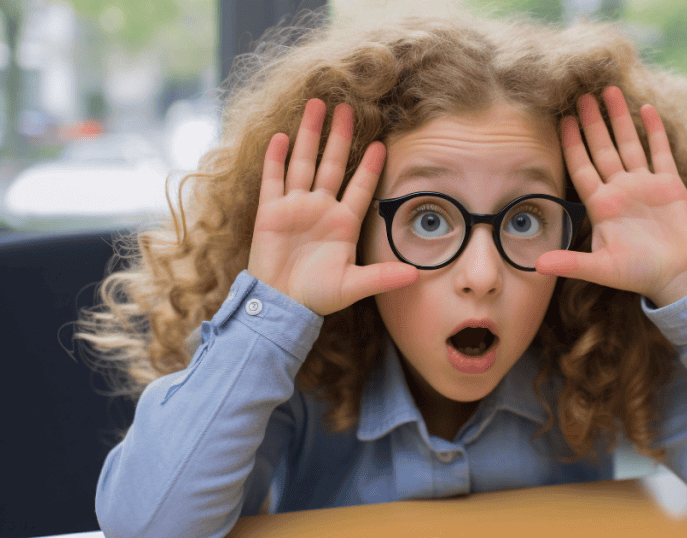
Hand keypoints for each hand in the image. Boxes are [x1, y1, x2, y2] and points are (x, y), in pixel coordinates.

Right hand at [247, 99, 417, 316]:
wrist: (281, 305)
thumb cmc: (318, 296)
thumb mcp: (354, 285)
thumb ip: (383, 277)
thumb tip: (416, 276)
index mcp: (343, 223)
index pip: (361, 186)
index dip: (371, 166)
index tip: (381, 143)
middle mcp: (321, 209)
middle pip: (333, 164)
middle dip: (340, 136)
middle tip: (348, 107)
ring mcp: (295, 207)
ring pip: (304, 163)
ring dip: (310, 135)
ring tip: (317, 105)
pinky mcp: (270, 212)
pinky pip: (273, 179)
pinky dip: (276, 158)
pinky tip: (281, 136)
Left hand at [536, 87, 686, 307]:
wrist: (677, 277)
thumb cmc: (638, 274)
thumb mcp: (601, 269)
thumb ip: (570, 263)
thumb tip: (537, 266)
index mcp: (601, 205)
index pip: (581, 167)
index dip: (572, 144)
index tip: (562, 120)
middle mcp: (620, 189)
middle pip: (602, 148)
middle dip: (592, 122)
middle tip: (581, 95)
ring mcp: (644, 184)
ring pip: (628, 143)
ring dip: (619, 118)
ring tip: (609, 91)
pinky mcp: (669, 184)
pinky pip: (659, 151)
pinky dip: (654, 130)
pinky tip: (646, 109)